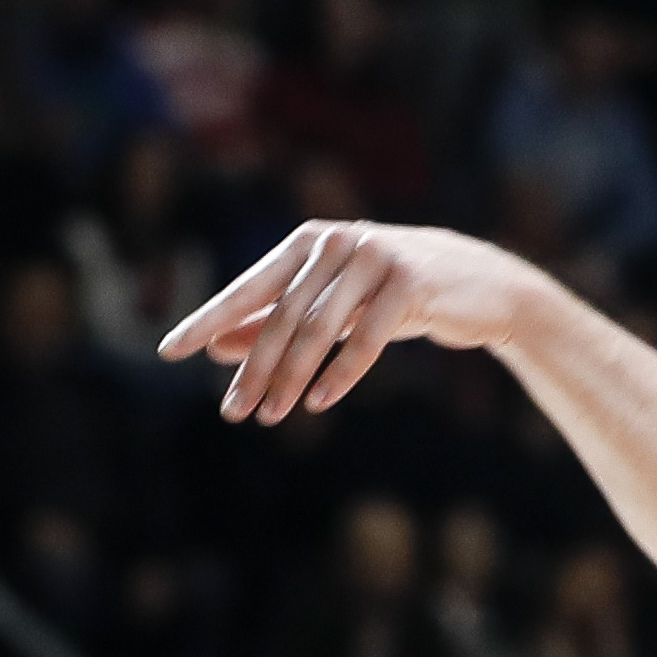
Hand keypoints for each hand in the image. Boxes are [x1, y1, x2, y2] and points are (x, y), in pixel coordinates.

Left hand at [160, 220, 547, 421]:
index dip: (208, 320)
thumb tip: (214, 349)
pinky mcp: (413, 283)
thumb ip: (277, 321)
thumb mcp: (334, 308)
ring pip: (320, 329)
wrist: (486, 286)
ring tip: (271, 415)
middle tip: (233, 412)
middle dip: (254, 368)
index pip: (248, 287)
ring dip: (290, 377)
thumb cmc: (399, 296)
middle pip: (283, 316)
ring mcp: (377, 258)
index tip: (170, 351)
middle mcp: (340, 242)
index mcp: (311, 241)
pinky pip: (367, 337)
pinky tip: (318, 401)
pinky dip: (340, 372)